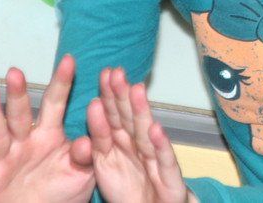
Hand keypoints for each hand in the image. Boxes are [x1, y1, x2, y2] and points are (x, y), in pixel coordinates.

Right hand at [0, 55, 94, 202]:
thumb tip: (88, 141)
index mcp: (50, 134)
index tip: (69, 60)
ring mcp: (5, 156)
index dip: (62, 83)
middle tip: (16, 72)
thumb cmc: (64, 193)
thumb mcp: (82, 173)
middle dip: (18, 93)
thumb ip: (85, 156)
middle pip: (21, 113)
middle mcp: (25, 140)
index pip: (56, 104)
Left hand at [70, 67, 192, 202]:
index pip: (114, 115)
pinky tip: (156, 129)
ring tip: (136, 89)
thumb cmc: (129, 188)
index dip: (110, 94)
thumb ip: (98, 138)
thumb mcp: (105, 163)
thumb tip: (92, 106)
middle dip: (123, 96)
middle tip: (117, 73)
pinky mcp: (170, 178)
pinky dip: (161, 145)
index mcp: (123, 142)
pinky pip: (164, 161)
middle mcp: (140, 146)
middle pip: (129, 119)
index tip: (105, 73)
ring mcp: (156, 160)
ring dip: (141, 112)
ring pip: (146, 133)